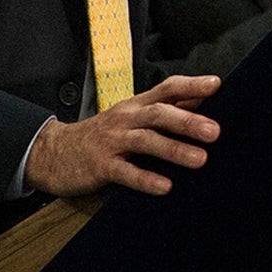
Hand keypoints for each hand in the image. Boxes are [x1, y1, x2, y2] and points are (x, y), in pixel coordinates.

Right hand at [24, 75, 220, 197]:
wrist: (54, 152)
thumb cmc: (102, 135)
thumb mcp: (131, 116)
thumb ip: (164, 109)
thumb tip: (202, 98)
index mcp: (136, 105)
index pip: (166, 89)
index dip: (191, 85)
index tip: (217, 85)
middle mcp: (126, 119)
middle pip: (158, 114)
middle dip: (187, 121)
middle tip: (215, 132)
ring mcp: (112, 141)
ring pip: (145, 141)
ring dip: (173, 149)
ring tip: (199, 160)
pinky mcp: (100, 165)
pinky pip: (125, 172)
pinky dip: (145, 179)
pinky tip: (165, 186)